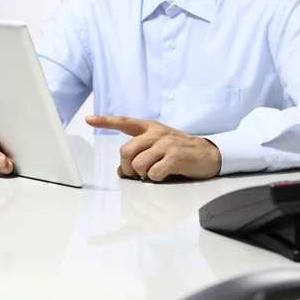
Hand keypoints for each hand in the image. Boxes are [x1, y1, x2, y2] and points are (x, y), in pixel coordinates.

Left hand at [85, 116, 221, 180]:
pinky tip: (166, 176)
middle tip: (138, 174)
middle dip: (127, 168)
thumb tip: (121, 171)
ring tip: (155, 174)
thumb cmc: (183, 153)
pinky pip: (154, 173)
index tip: (89, 119)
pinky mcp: (175, 156)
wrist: (211, 154)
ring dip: (143, 175)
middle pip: (126, 151)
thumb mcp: (160, 150)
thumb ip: (139, 156)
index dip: (105, 121)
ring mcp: (166, 144)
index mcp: (151, 128)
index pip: (125, 122)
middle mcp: (157, 133)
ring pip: (138, 164)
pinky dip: (156, 179)